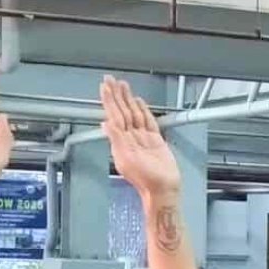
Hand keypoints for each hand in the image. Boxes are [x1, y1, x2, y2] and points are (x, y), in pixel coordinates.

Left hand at [100, 76, 180, 201]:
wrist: (163, 189)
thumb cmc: (146, 180)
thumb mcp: (126, 159)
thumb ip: (116, 140)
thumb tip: (105, 124)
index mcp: (121, 141)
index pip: (114, 115)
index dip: (109, 100)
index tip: (105, 87)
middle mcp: (130, 137)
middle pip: (122, 111)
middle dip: (116, 95)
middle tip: (111, 80)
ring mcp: (143, 138)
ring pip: (133, 113)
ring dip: (127, 98)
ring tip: (122, 85)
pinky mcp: (155, 140)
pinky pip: (147, 121)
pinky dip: (143, 110)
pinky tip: (138, 102)